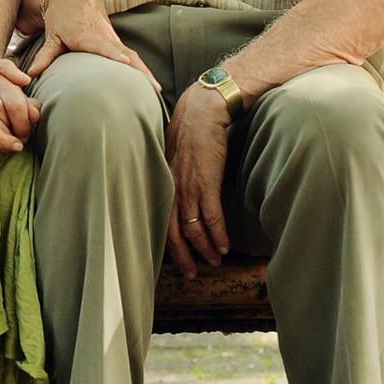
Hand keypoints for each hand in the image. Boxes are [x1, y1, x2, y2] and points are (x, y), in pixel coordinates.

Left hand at [25, 0, 158, 86]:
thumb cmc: (60, 18)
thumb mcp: (51, 36)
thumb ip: (45, 55)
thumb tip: (31, 74)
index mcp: (85, 34)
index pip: (101, 45)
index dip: (113, 53)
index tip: (126, 61)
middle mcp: (103, 36)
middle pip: (125, 53)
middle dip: (139, 69)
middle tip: (152, 87)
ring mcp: (112, 38)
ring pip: (132, 55)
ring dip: (145, 71)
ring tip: (157, 90)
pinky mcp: (115, 40)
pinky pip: (130, 54)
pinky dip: (141, 68)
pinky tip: (151, 83)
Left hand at [164, 85, 232, 277]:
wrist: (203, 110)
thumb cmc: (190, 129)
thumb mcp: (173, 155)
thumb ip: (174, 175)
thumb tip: (179, 188)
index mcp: (163, 184)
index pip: (160, 223)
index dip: (168, 245)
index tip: (176, 258)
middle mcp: (172, 189)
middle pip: (173, 234)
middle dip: (183, 256)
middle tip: (191, 272)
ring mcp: (189, 187)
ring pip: (194, 230)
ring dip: (205, 249)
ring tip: (214, 260)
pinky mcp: (207, 182)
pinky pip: (212, 217)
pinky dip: (217, 235)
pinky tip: (223, 246)